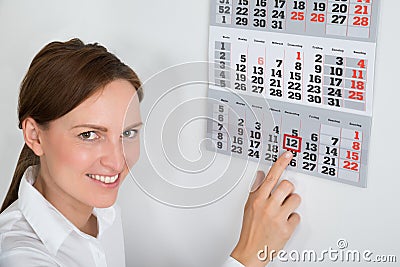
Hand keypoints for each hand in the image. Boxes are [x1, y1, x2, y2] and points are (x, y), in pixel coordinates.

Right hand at [231, 151, 300, 266]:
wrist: (251, 251)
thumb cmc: (250, 229)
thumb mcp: (249, 207)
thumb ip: (257, 190)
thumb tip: (262, 176)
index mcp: (257, 199)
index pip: (271, 176)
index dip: (280, 163)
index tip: (288, 155)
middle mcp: (268, 206)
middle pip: (287, 186)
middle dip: (288, 190)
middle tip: (284, 196)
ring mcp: (278, 217)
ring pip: (296, 199)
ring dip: (292, 204)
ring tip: (284, 210)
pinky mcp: (287, 228)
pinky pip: (297, 216)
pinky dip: (292, 219)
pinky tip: (285, 222)